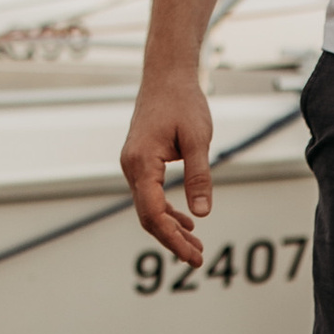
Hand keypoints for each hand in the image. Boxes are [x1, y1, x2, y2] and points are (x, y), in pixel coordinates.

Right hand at [120, 64, 215, 267]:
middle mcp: (131, 167)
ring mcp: (134, 165)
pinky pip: (151, 195)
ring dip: (171, 228)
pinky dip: (168, 211)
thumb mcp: (198, 140)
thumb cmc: (183, 102)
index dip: (172, 238)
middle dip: (172, 239)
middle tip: (198, 258)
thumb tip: (202, 213)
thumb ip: (199, 177)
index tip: (192, 254)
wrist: (167, 75)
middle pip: (148, 216)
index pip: (152, 213)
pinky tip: (187, 222)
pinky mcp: (141, 162)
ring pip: (149, 208)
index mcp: (141, 163)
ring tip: (195, 246)